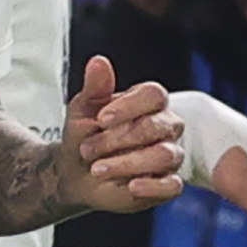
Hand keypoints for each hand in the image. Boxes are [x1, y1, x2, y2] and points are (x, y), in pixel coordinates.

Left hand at [58, 57, 184, 213]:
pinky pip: (173, 185)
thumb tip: (98, 61)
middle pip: (157, 126)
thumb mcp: (83, 109)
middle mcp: (165, 127)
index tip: (101, 119)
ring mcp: (168, 154)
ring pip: (164, 155)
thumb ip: (95, 87)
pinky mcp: (166, 182)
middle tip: (87, 149)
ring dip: (127, 162)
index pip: (155, 95)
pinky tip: (132, 185)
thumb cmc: (84, 135)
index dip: (129, 106)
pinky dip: (152, 186)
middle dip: (117, 139)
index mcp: (147, 104)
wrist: (74, 171)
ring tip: (97, 169)